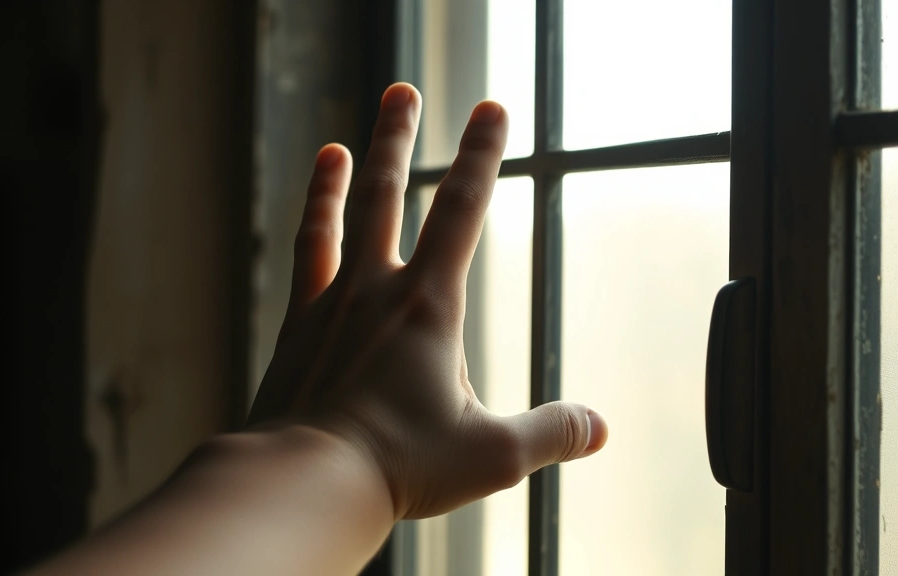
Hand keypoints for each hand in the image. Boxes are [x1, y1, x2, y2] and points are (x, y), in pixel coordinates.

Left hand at [247, 82, 607, 519]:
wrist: (304, 481)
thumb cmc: (399, 466)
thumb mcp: (493, 455)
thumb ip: (552, 433)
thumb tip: (600, 427)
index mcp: (429, 306)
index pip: (463, 210)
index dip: (481, 154)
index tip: (490, 109)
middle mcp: (376, 289)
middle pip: (391, 194)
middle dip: (400, 137)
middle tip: (402, 91)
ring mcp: (330, 304)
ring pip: (337, 221)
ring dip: (340, 177)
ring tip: (337, 145)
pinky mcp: (298, 329)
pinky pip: (304, 263)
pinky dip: (310, 231)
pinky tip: (312, 218)